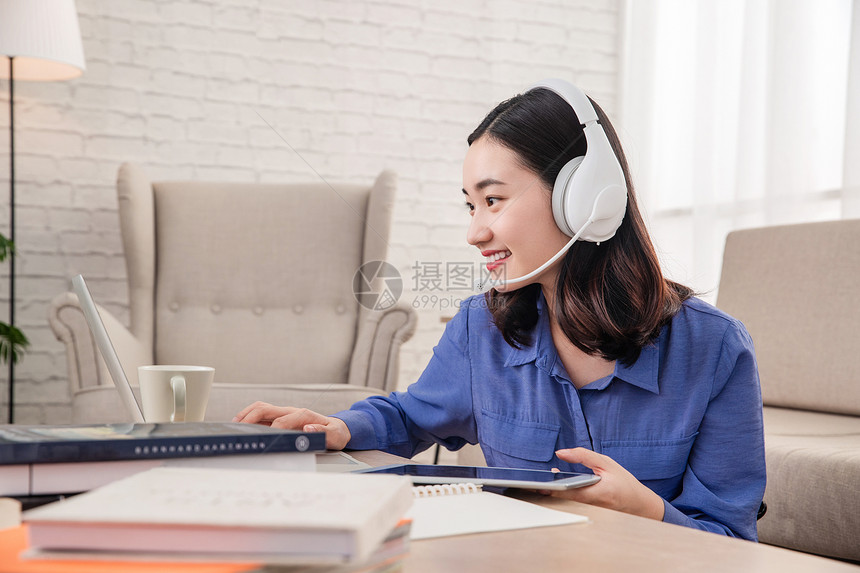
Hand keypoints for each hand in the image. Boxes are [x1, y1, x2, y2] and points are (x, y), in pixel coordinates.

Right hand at [232, 402, 350, 450]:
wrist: (337, 428)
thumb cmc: (335, 433)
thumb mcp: (335, 435)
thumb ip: (323, 432)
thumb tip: (308, 428)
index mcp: (304, 415)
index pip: (283, 419)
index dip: (273, 428)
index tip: (265, 439)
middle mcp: (291, 411)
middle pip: (265, 408)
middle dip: (250, 417)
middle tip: (239, 428)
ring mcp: (284, 413)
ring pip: (260, 408)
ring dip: (246, 414)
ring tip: (233, 425)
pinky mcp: (280, 417)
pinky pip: (261, 414)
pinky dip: (249, 417)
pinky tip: (241, 426)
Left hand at [548, 448, 664, 520]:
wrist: (638, 504)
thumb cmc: (624, 482)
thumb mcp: (606, 463)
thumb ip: (582, 456)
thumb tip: (561, 453)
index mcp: (599, 492)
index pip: (570, 491)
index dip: (553, 487)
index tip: (542, 481)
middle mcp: (592, 505)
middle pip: (564, 498)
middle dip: (550, 489)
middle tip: (538, 481)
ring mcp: (589, 511)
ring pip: (566, 502)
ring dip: (555, 491)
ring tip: (544, 481)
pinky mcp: (587, 512)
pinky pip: (571, 504)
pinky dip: (563, 494)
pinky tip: (557, 485)